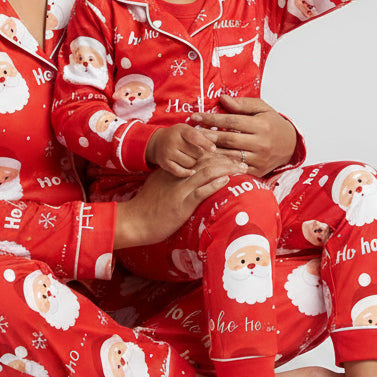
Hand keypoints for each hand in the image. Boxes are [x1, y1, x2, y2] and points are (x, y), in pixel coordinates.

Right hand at [113, 153, 237, 248]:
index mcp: (172, 170)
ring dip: (226, 169)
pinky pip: (200, 191)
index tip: (230, 155)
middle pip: (205, 161)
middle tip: (242, 160)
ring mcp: (179, 189)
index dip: (217, 155)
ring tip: (240, 168)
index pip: (198, 157)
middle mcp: (177, 176)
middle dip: (226, 160)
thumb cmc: (147, 206)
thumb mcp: (158, 185)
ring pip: (206, 172)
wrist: (134, 221)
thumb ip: (172, 178)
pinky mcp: (181, 204)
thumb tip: (189, 177)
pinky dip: (214, 184)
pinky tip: (226, 181)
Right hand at [145, 124, 215, 177]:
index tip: (213, 149)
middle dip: (200, 154)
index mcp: (181, 130)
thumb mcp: (188, 130)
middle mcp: (173, 140)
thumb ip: (202, 135)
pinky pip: (180, 172)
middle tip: (198, 153)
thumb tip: (218, 143)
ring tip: (191, 158)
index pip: (195, 137)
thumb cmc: (178, 136)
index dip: (205, 143)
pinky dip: (187, 172)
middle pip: (196, 153)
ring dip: (194, 163)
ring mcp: (167, 153)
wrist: (156, 142)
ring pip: (190, 163)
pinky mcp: (164, 163)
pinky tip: (192, 171)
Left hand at [189, 95, 297, 176]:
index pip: (231, 121)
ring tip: (194, 146)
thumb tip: (222, 99)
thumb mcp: (262, 108)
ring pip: (230, 156)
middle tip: (190, 132)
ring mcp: (259, 159)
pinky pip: (235, 169)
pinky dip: (220, 165)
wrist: (291, 146)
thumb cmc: (273, 123)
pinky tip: (207, 160)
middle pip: (228, 139)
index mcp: (262, 125)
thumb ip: (243, 104)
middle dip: (207, 135)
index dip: (212, 119)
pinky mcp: (258, 171)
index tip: (195, 117)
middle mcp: (261, 143)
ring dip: (210, 151)